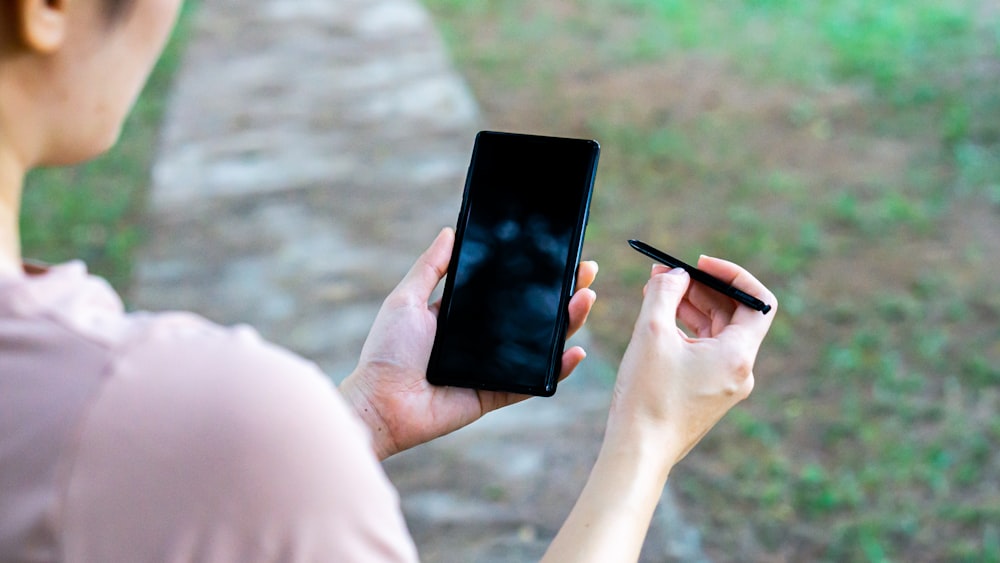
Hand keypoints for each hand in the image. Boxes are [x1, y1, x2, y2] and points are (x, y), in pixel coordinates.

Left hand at [339, 228, 598, 459]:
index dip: (534, 274)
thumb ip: (430, 267)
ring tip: (586, 299)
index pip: (508, 289)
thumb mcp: (406, 300)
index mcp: (464, 315)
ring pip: (540, 345)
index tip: (559, 254)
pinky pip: (533, 382)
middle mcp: (483, 339)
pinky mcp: (497, 394)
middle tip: (586, 271)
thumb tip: (449, 231)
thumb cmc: (387, 351)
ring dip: (567, 323)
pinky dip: (557, 370)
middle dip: (563, 292)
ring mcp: (493, 367)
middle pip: (533, 313)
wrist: (380, 402)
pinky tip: (575, 351)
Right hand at [608, 258, 776, 467]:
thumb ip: (664, 293)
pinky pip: (705, 352)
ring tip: (658, 291)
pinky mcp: (707, 395)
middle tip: (668, 273)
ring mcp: (725, 386)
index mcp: (737, 356)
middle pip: (734, 315)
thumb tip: (674, 274)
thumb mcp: (651, 333)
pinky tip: (660, 322)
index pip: (757, 302)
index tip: (701, 264)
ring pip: (717, 333)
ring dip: (692, 307)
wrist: (638, 451)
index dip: (732, 275)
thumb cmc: (647, 396)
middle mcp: (739, 372)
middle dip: (702, 288)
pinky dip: (687, 331)